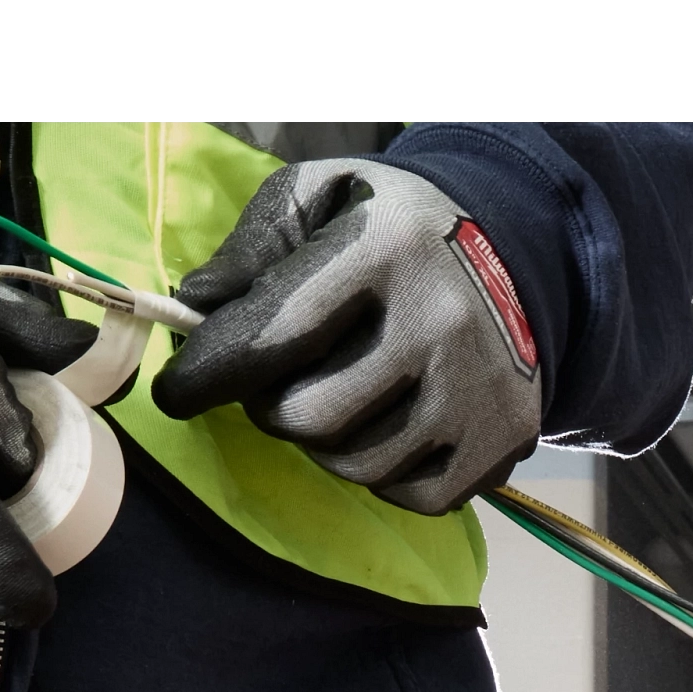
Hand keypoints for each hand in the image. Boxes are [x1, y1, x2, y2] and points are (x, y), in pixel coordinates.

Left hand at [154, 157, 542, 512]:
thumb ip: (253, 246)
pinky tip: (386, 427)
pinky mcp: (503, 442)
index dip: (207, 374)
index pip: (272, 336)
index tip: (176, 394)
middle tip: (276, 385)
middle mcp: (438, 323)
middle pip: (308, 417)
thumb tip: (198, 311)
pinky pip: (410, 494)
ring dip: (324, 443)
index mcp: (384, 250)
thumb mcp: (320, 198)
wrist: (516, 257)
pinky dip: (382, 472)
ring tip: (334, 400)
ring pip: (355, 465)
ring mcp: (477, 391)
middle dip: (271, 408)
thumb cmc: (395, 230)